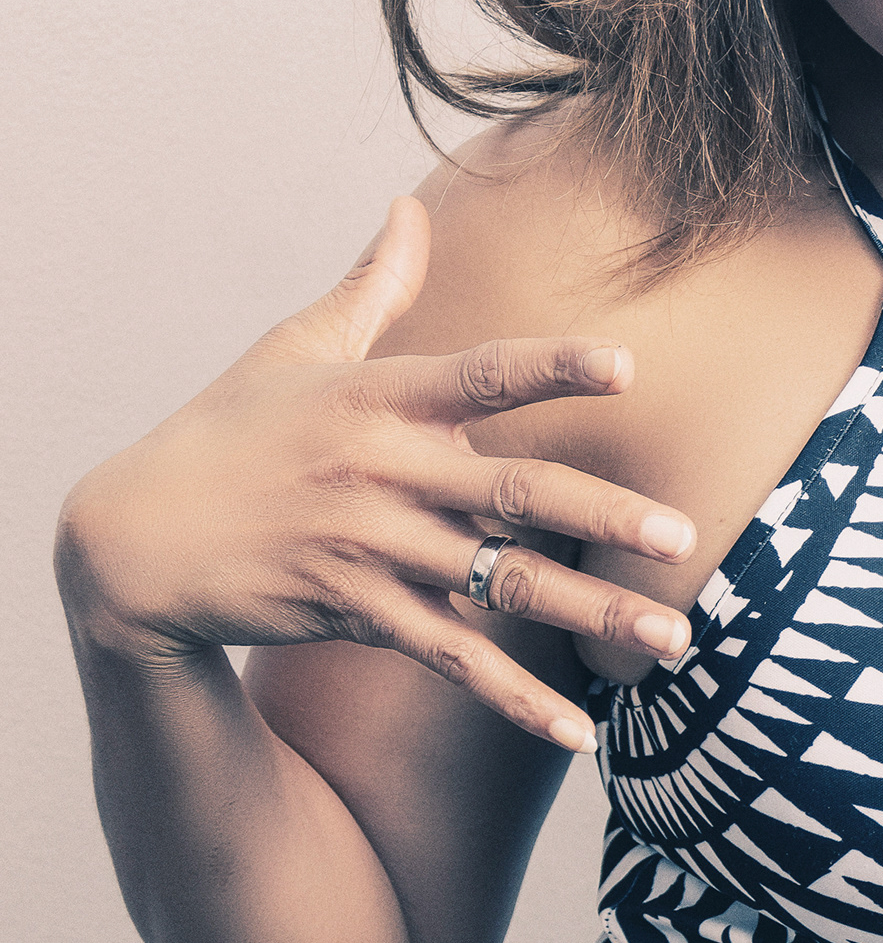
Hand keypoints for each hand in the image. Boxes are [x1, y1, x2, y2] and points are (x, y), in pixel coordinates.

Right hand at [56, 198, 695, 748]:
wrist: (138, 539)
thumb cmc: (227, 431)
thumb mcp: (291, 349)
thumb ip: (370, 287)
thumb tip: (410, 208)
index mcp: (378, 396)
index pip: (482, 374)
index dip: (554, 367)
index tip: (626, 366)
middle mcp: (383, 471)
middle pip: (512, 493)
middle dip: (603, 518)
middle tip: (684, 538)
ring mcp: (370, 548)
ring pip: (498, 584)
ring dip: (588, 617)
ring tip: (672, 641)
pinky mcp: (355, 612)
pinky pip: (450, 658)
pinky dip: (513, 699)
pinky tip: (575, 734)